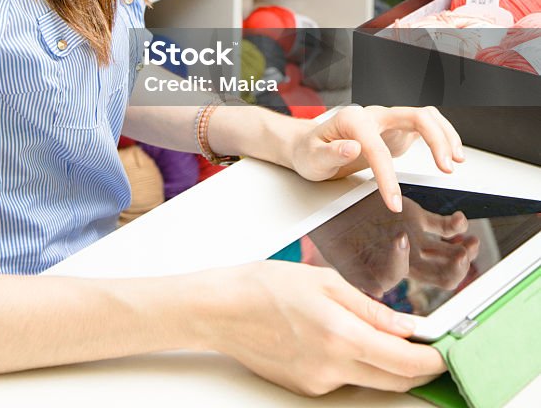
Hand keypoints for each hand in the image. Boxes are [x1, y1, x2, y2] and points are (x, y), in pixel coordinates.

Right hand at [207, 260, 445, 396]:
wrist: (223, 310)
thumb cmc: (266, 286)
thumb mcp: (324, 281)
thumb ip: (370, 307)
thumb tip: (406, 326)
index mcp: (341, 335)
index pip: (405, 362)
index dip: (433, 359)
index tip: (445, 350)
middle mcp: (332, 367)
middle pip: (394, 381)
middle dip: (417, 368)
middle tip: (428, 347)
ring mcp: (319, 383)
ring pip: (370, 381)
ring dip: (387, 365)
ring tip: (384, 336)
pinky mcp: (306, 388)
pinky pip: (344, 379)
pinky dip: (355, 363)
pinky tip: (341, 338)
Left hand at [288, 105, 464, 211]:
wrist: (309, 145)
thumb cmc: (310, 151)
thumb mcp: (312, 156)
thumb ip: (331, 152)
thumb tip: (353, 147)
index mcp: (353, 121)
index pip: (377, 148)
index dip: (388, 177)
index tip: (393, 202)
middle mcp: (374, 115)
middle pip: (414, 115)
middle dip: (435, 139)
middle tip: (447, 168)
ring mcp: (387, 121)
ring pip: (425, 116)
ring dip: (444, 134)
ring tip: (456, 161)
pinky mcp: (396, 130)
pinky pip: (425, 126)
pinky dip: (441, 136)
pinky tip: (450, 153)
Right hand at [310, 195, 479, 297]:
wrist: (332, 203)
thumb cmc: (331, 229)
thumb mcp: (338, 253)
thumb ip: (357, 275)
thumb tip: (377, 292)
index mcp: (385, 269)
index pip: (402, 275)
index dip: (404, 261)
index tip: (398, 238)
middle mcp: (405, 258)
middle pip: (440, 275)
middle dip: (456, 269)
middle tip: (462, 256)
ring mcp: (415, 239)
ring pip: (449, 254)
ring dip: (465, 251)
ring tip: (471, 243)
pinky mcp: (418, 219)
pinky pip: (444, 228)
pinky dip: (457, 225)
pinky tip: (459, 220)